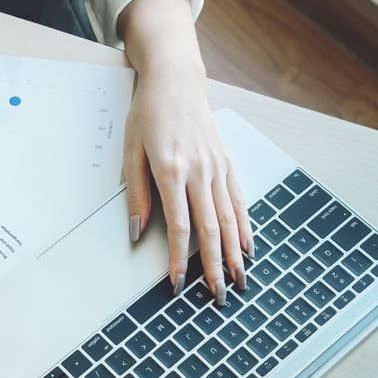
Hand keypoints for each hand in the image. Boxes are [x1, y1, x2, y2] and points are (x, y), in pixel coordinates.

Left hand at [123, 67, 251, 304]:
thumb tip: (137, 232)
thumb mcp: (131, 153)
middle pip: (210, 229)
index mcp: (172, 171)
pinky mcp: (227, 163)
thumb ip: (137, 195)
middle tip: (217, 296)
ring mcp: (218, 167)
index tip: (178, 283)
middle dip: (214, 266)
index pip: (180, 226)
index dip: (180, 259)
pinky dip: (244, 227)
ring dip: (234, 254)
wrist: (176, 81)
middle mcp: (201, 171)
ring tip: (239, 281)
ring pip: (229, 219)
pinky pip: (238, 201)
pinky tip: (247, 248)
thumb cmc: (149, 115)